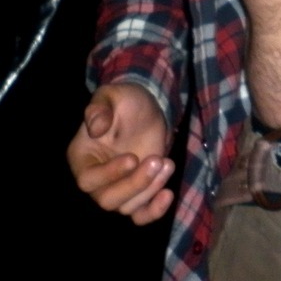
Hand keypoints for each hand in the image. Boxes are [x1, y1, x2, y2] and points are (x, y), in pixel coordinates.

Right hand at [67, 82, 174, 224]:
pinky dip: (153, 211)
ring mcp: (117, 188)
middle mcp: (96, 179)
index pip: (87, 180)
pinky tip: (168, 195)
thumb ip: (100, 108)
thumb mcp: (112, 96)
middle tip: (157, 160)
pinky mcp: (138, 192)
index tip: (133, 158)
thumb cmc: (124, 101)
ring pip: (127, 207)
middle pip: (107, 200)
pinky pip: (140, 214)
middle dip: (135, 184)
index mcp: (82, 158)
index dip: (109, 174)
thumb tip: (95, 127)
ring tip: (167, 163)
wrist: (146, 108)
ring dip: (150, 189)